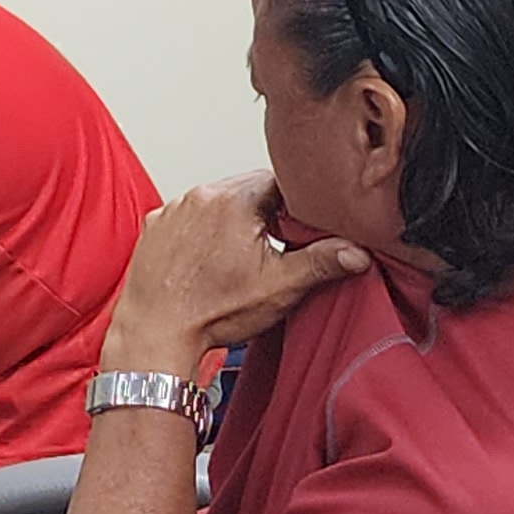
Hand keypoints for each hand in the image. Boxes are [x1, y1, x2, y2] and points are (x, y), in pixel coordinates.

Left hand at [100, 172, 369, 375]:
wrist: (156, 332)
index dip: (301, 202)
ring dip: (234, 218)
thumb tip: (357, 252)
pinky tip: (211, 257)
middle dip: (269, 209)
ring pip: (217, 201)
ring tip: (243, 252)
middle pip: (249, 188)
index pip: (283, 181)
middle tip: (281, 241)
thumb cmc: (213, 311)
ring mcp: (173, 209)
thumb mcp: (280, 286)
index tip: (308, 223)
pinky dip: (203, 229)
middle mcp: (200, 195)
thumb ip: (322, 262)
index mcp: (235, 199)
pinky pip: (188, 216)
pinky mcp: (155, 226)